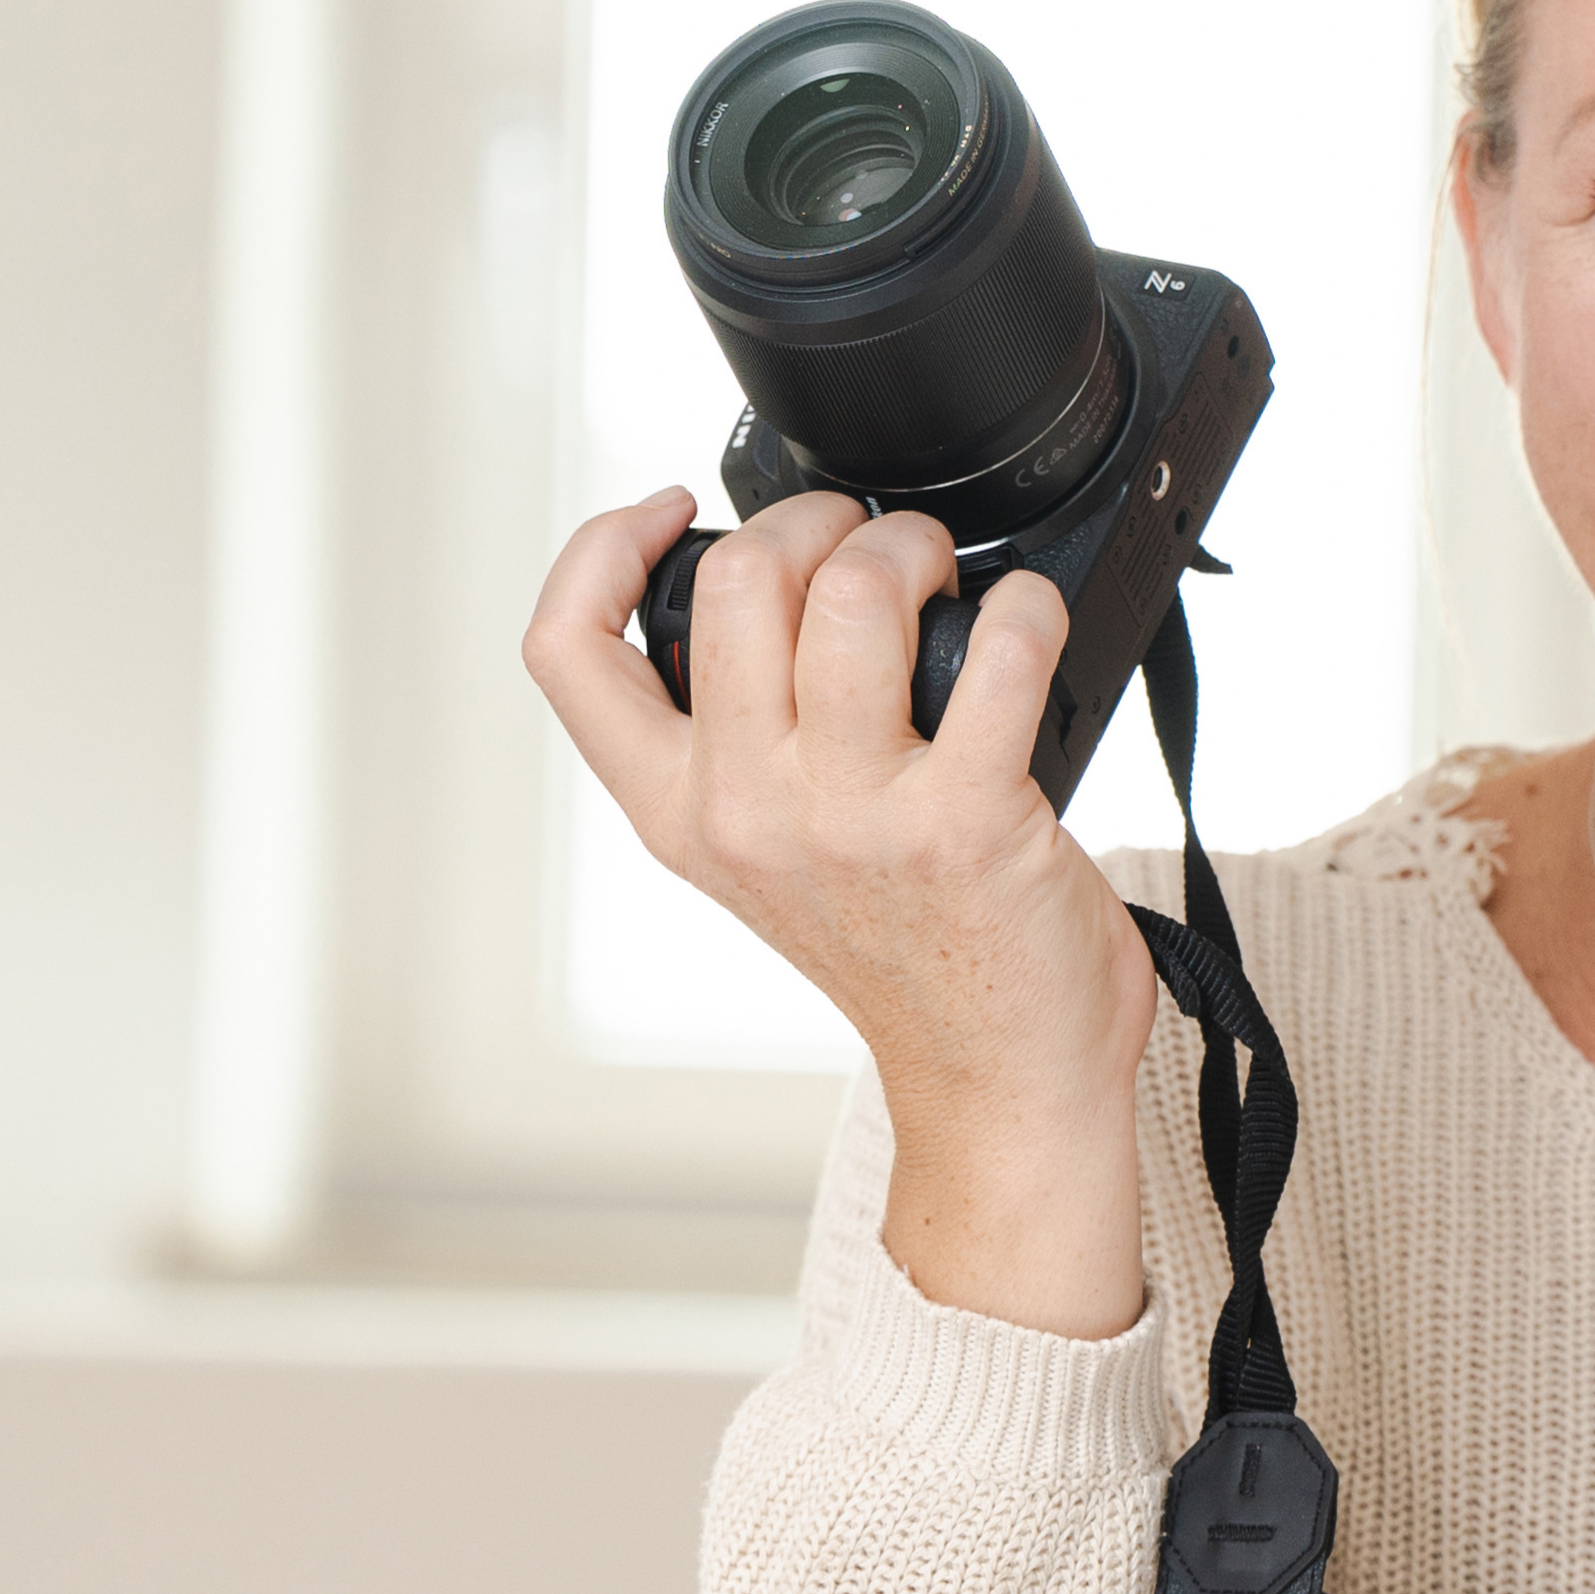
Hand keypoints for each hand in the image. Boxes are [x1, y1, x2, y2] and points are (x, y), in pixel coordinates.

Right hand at [522, 485, 1155, 1338]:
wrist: (997, 1082)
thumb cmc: (908, 955)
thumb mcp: (769, 855)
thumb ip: (744, 742)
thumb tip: (780, 591)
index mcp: (677, 814)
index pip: (564, 652)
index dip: (602, 545)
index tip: (676, 511)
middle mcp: (747, 814)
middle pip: (733, 581)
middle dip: (817, 521)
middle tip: (867, 546)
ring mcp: (852, 819)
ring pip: (851, 593)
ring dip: (913, 548)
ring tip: (942, 578)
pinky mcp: (965, 821)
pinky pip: (999, 649)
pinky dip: (1029, 609)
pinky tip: (1029, 626)